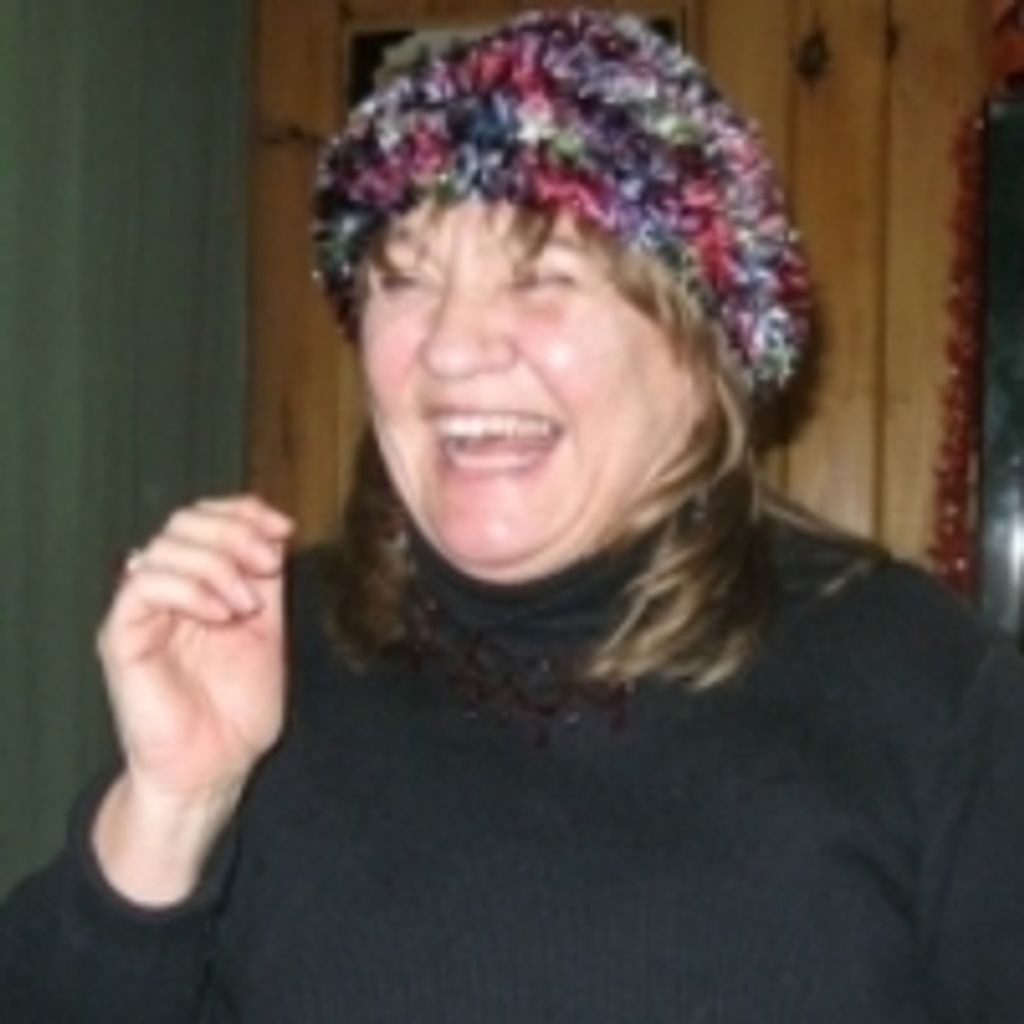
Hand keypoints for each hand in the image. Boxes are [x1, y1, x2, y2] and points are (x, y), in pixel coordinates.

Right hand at [93, 495, 293, 901]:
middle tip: (268, 563)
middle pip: (183, 522)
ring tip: (248, 606)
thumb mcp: (267, 629)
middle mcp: (165, 590)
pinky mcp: (121, 636)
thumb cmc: (238, 708)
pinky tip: (223, 615)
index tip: (283, 528)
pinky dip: (190, 589)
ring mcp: (141, 611)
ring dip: (218, 565)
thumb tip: (273, 530)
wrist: (217, 766)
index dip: (242, 511)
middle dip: (234, 532)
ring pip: (163, 546)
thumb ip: (264, 580)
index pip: (203, 519)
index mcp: (198, 583)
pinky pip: (144, 586)